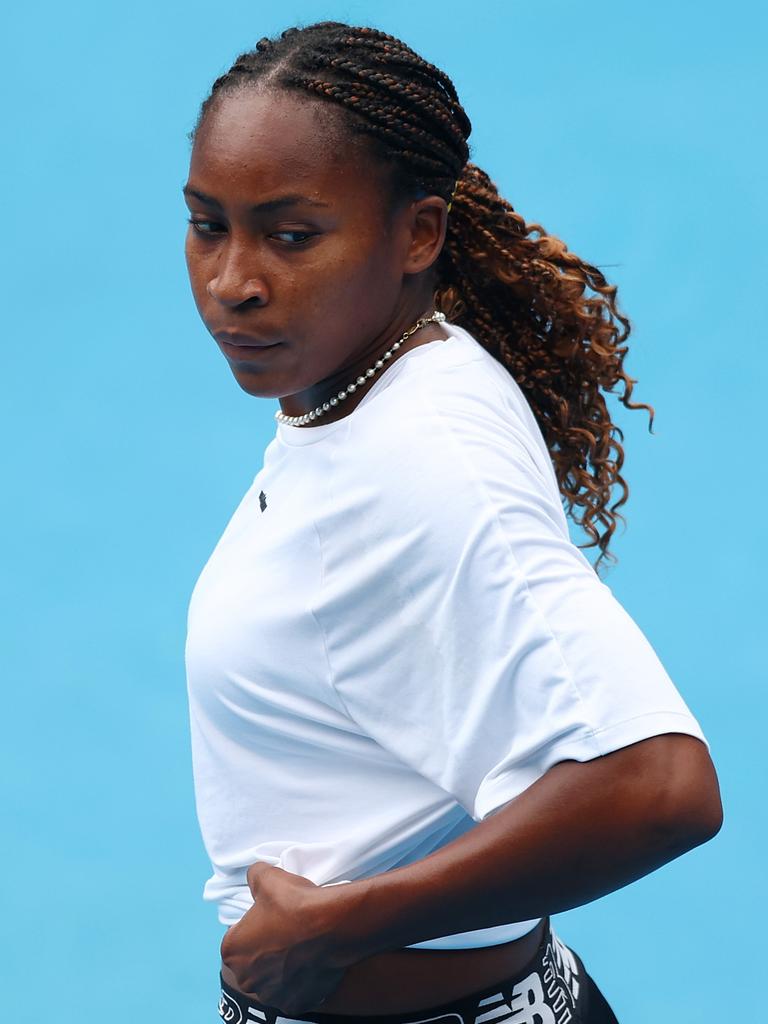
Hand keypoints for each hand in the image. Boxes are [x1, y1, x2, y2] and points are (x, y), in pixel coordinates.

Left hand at [219, 863, 349, 1016]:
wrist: (332, 925)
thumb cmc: (296, 904)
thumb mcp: (267, 877)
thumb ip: (253, 875)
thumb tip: (254, 876)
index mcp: (232, 951)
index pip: (237, 937)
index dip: (254, 925)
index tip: (270, 917)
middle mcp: (246, 979)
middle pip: (252, 961)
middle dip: (265, 949)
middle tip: (285, 930)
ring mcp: (271, 995)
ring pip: (272, 978)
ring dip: (281, 967)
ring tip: (300, 945)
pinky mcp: (295, 1004)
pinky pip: (293, 992)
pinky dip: (300, 981)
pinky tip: (310, 962)